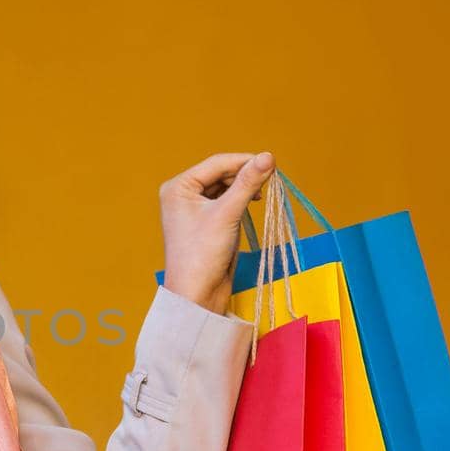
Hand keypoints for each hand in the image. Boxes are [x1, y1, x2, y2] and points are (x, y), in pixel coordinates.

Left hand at [159, 151, 276, 315]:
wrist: (196, 294)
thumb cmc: (202, 255)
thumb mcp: (228, 213)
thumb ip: (248, 183)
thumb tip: (269, 156)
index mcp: (178, 186)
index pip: (216, 163)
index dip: (244, 161)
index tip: (271, 162)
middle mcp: (182, 193)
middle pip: (221, 173)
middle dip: (245, 174)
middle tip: (271, 178)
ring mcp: (193, 207)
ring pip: (225, 186)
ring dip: (244, 187)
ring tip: (262, 193)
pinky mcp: (206, 221)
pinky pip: (226, 201)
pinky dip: (240, 200)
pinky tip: (253, 202)